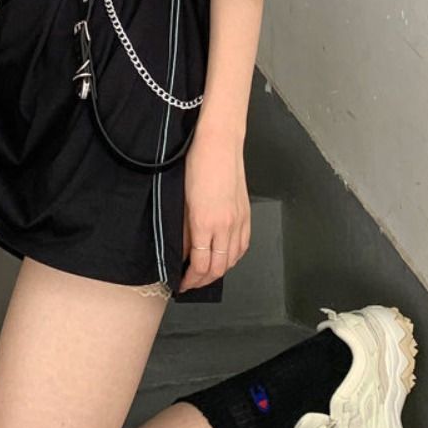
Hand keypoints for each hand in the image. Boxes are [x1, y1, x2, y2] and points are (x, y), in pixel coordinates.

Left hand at [178, 127, 250, 292]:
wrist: (219, 143)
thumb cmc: (197, 164)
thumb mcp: (181, 199)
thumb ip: (183, 230)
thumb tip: (182, 251)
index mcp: (205, 223)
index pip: (200, 265)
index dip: (190, 280)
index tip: (181, 283)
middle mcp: (225, 225)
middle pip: (218, 267)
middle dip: (203, 281)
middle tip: (190, 284)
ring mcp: (238, 220)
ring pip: (233, 259)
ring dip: (219, 271)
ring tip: (206, 274)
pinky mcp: (246, 213)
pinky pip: (243, 245)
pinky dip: (233, 257)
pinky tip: (225, 257)